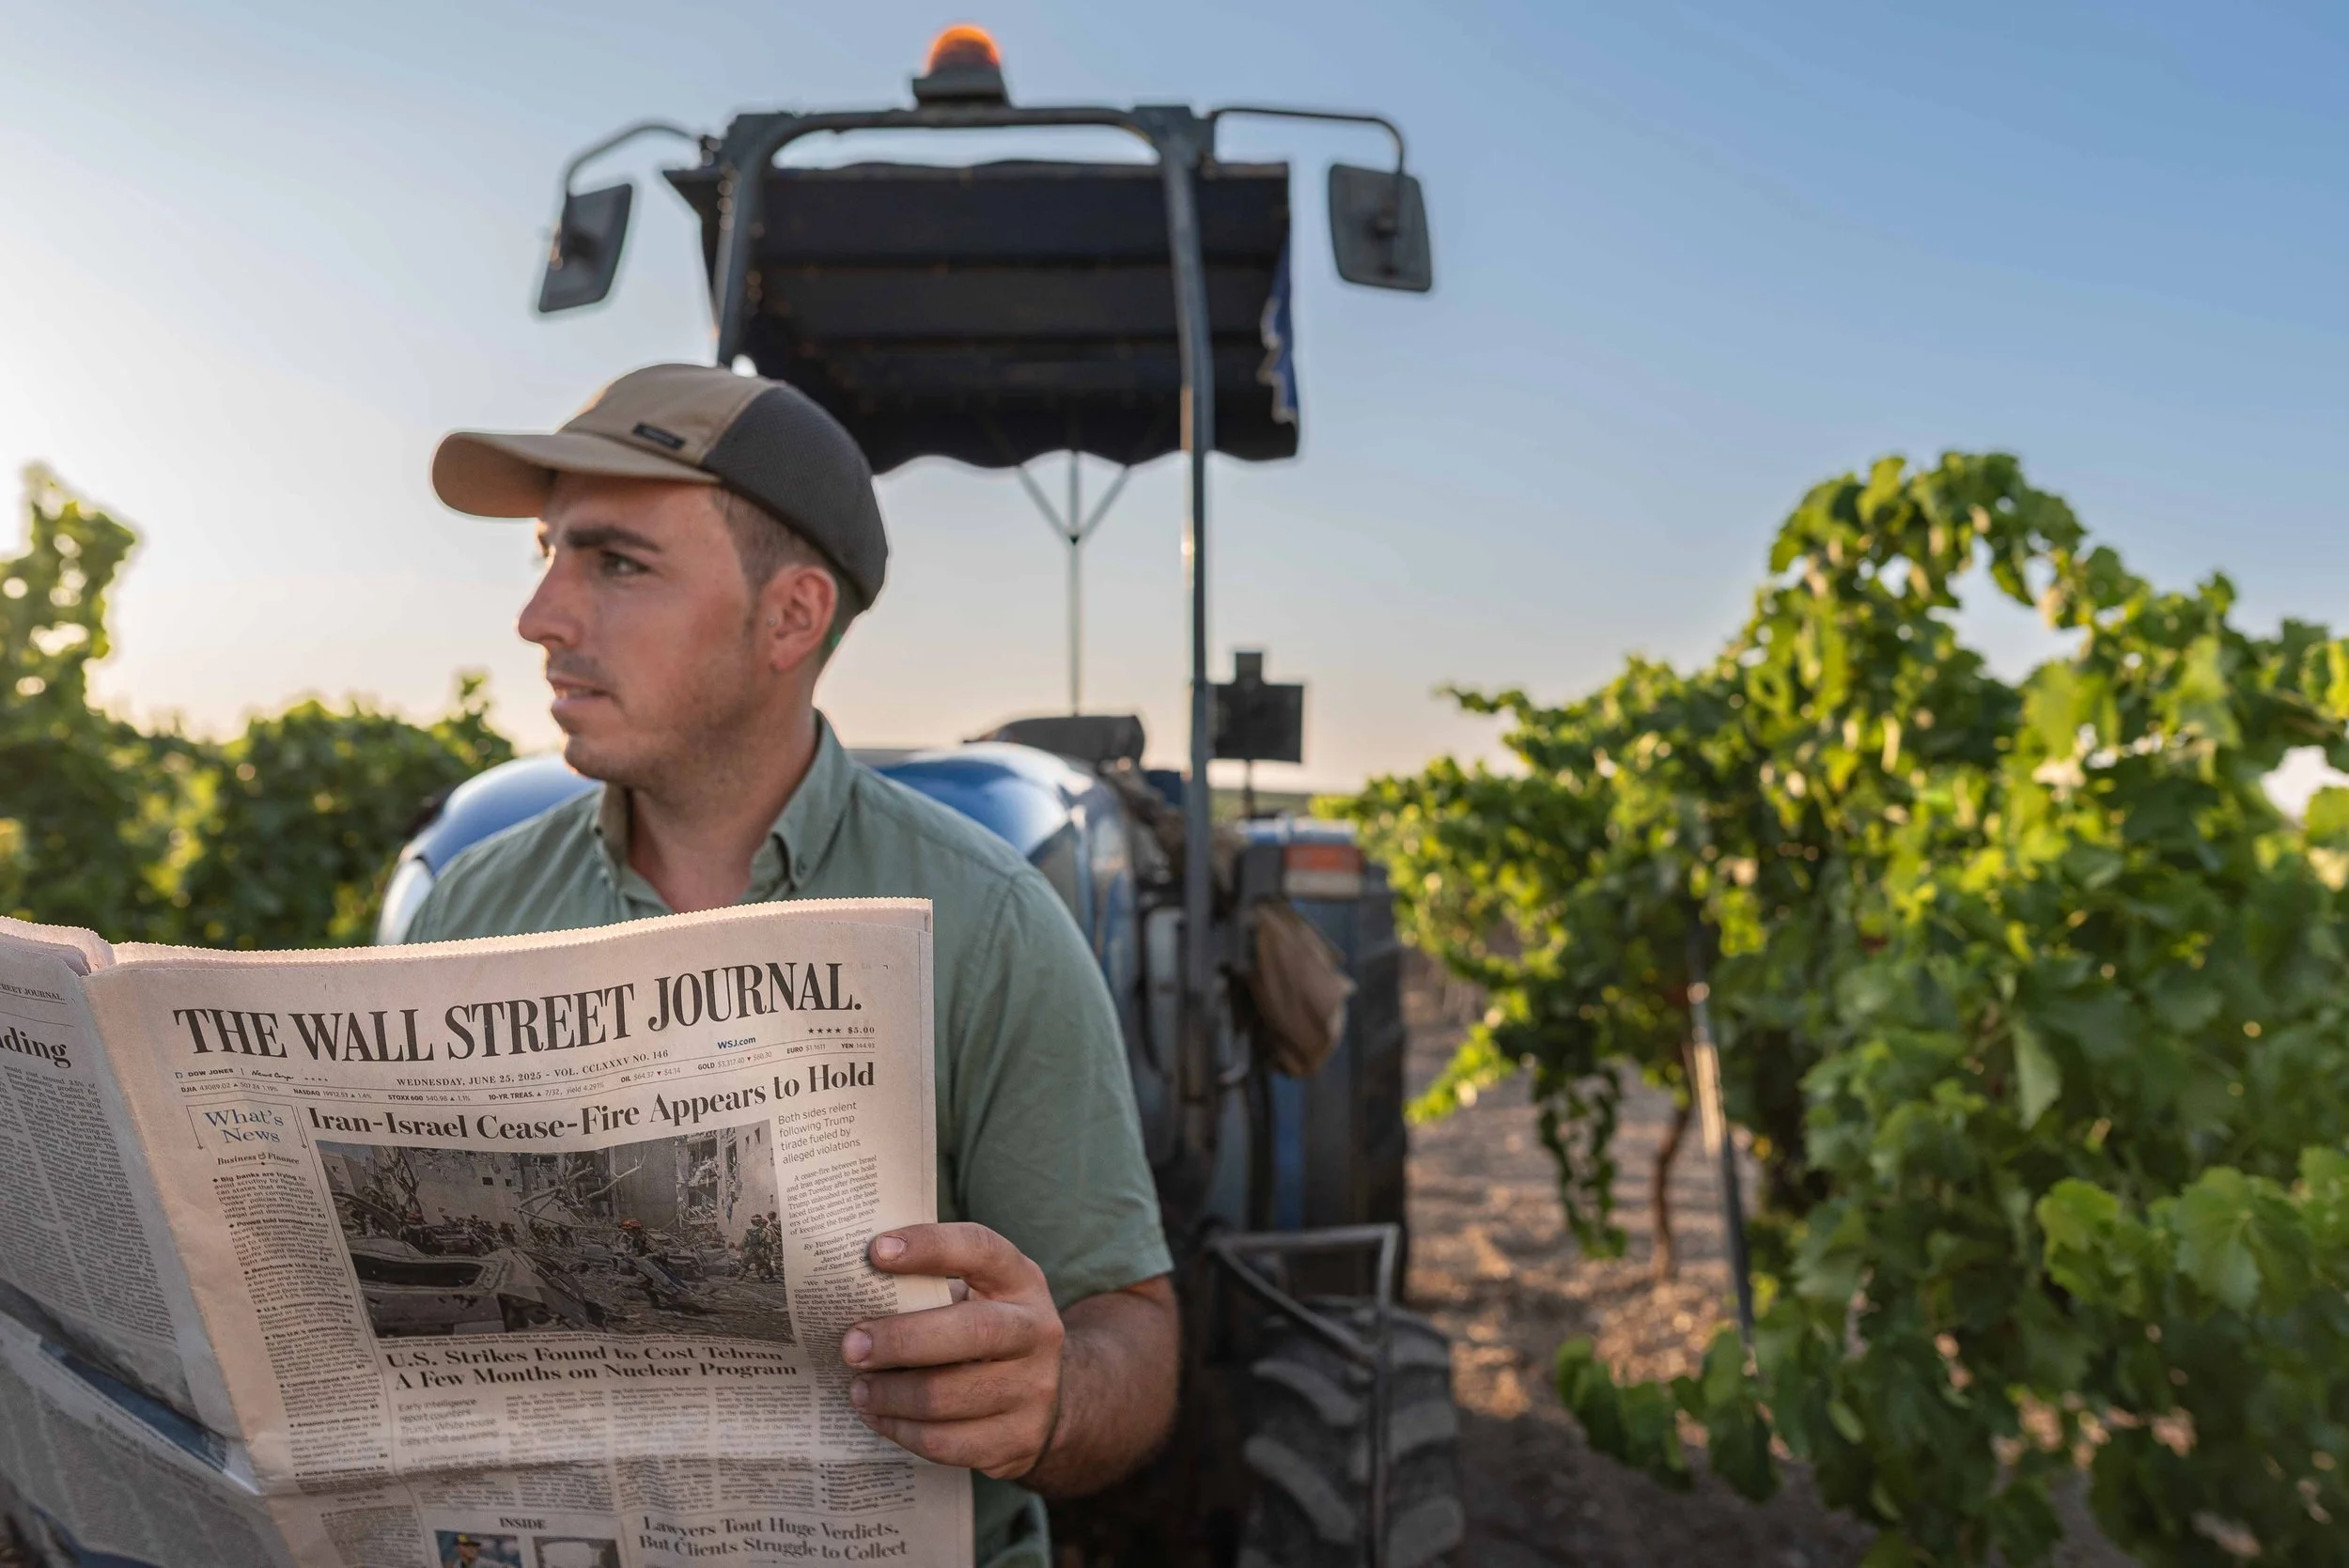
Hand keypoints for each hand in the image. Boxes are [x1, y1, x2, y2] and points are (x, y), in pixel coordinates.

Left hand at [844, 1222, 1064, 1479]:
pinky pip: (947, 1442)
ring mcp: (1035, 1389)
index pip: (981, 1249)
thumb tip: (850, 1290)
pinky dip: (902, 1430)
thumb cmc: (985, 1332)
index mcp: (1021, 1280)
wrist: (1048, 1397)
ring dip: (891, 1394)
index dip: (930, 1247)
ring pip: (948, 1396)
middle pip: (971, 1332)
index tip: (875, 1251)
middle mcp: (1038, 1330)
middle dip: (901, 1339)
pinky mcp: (1018, 1440)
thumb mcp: (976, 1297)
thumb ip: (929, 1288)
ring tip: (857, 1388)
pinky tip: (880, 1417)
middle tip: (851, 1347)